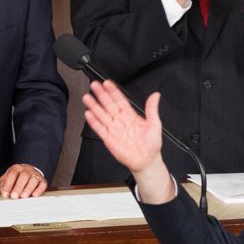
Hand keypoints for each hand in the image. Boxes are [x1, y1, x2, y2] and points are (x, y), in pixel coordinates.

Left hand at [0, 164, 47, 198]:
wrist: (28, 174)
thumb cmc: (15, 179)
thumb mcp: (6, 179)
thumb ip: (3, 185)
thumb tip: (5, 193)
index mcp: (17, 168)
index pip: (12, 174)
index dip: (8, 184)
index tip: (5, 194)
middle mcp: (27, 169)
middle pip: (24, 176)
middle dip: (19, 187)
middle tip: (14, 196)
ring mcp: (36, 174)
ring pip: (34, 179)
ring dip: (28, 188)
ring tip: (23, 196)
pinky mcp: (43, 181)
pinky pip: (42, 184)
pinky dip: (39, 190)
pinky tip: (34, 195)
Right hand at [81, 80, 173, 202]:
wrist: (147, 161)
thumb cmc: (152, 144)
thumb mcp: (155, 124)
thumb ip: (152, 109)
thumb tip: (155, 95)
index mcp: (131, 116)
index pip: (120, 100)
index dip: (113, 91)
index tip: (107, 83)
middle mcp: (121, 121)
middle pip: (109, 105)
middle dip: (101, 95)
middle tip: (94, 85)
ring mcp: (114, 129)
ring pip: (102, 115)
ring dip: (94, 106)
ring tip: (87, 97)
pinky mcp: (109, 139)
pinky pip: (100, 129)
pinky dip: (94, 122)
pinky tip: (88, 114)